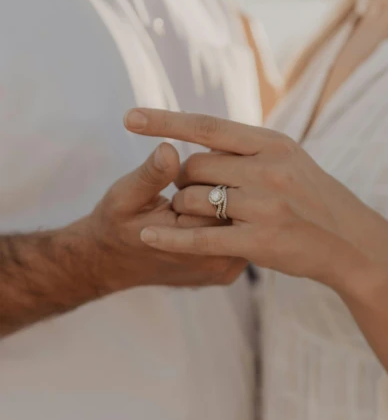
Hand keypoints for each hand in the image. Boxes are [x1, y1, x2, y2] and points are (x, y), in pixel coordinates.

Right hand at [76, 142, 246, 293]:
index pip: (225, 195)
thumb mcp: (125, 195)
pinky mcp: (226, 272)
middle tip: (203, 175)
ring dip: (232, 203)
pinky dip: (229, 220)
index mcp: (192, 242)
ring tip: (207, 191)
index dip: (214, 171)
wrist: (110, 263)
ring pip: (244, 223)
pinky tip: (212, 209)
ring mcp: (224, 270)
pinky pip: (239, 238)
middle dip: (226, 186)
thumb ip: (151, 174)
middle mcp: (215, 261)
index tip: (197, 163)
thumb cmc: (116, 224)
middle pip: (242, 210)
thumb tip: (169, 148)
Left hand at [124, 109, 372, 287]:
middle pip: (195, 166)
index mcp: (272, 144)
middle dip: (184, 180)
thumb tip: (202, 134)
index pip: (207, 126)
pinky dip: (170, 236)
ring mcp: (265, 206)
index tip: (128, 117)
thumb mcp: (289, 160)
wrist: (351, 242)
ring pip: (194, 200)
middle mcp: (268, 169)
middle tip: (193, 194)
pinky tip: (148, 236)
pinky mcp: (260, 241)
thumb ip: (248, 148)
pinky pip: (201, 238)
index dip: (165, 121)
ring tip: (207, 219)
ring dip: (187, 210)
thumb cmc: (314, 199)